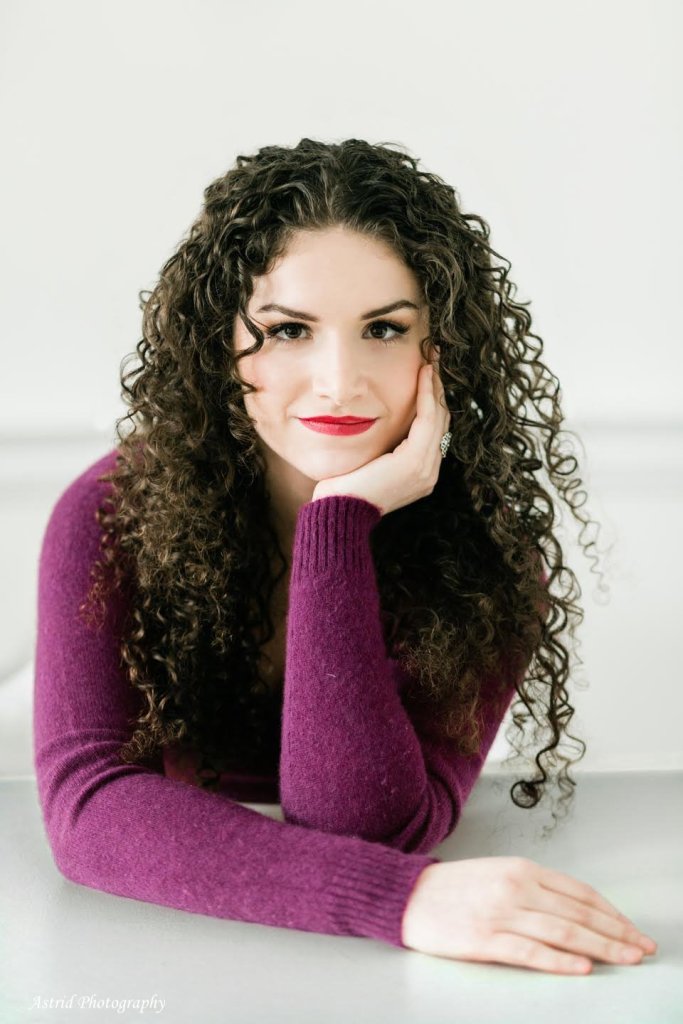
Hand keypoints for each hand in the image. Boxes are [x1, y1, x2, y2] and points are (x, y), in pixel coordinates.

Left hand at [311, 357, 451, 516]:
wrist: (338, 514)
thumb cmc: (344, 492)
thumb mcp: (369, 464)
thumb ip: (382, 448)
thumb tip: (380, 426)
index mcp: (420, 474)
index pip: (432, 431)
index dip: (433, 401)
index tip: (429, 374)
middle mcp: (429, 472)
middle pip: (441, 421)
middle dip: (439, 389)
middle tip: (437, 358)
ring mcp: (426, 469)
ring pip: (439, 417)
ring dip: (436, 386)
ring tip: (434, 359)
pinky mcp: (415, 462)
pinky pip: (428, 420)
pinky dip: (428, 395)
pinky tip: (425, 374)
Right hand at [401, 857, 657, 974]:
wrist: (407, 895)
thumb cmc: (454, 888)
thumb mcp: (498, 875)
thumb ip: (534, 888)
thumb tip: (577, 912)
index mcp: (522, 869)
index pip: (579, 892)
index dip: (611, 913)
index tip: (632, 929)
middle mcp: (516, 887)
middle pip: (578, 912)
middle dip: (616, 932)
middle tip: (642, 948)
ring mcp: (501, 912)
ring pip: (562, 931)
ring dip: (601, 946)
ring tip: (626, 958)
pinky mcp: (484, 938)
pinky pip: (530, 951)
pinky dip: (559, 960)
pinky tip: (581, 967)